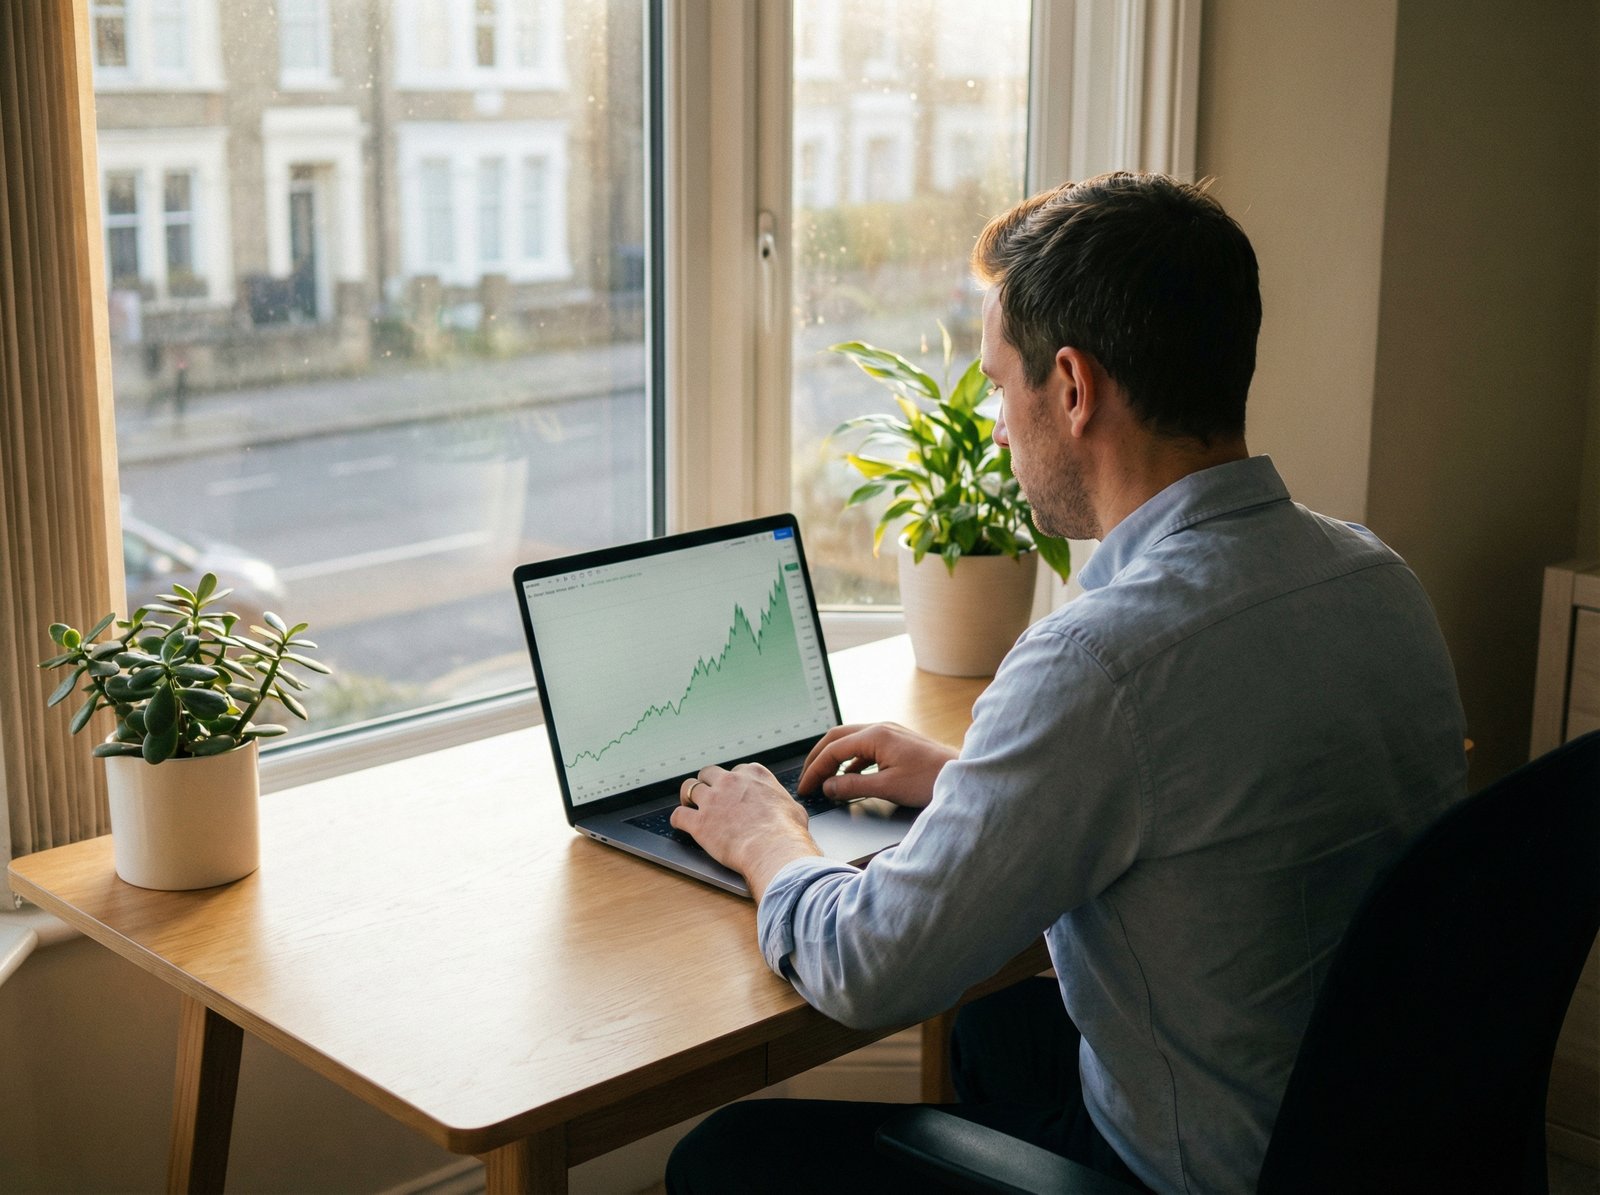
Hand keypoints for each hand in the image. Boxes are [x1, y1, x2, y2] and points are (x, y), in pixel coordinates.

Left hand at [671, 764, 822, 901]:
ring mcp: (712, 800)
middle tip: (709, 796)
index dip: (734, 783)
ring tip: (690, 805)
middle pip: (709, 772)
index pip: (737, 770)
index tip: (734, 792)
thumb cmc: (787, 832)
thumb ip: (783, 803)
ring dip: (688, 796)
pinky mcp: (699, 822)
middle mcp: (730, 782)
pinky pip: (678, 815)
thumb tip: (787, 809)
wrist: (773, 849)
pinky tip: (680, 824)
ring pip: (689, 787)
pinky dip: (678, 819)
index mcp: (754, 775)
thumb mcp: (793, 808)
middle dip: (708, 783)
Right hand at [797, 722, 956, 809]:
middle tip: (807, 778)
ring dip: (833, 758)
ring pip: (850, 740)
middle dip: (818, 758)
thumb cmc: (930, 780)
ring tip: (823, 778)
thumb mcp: (887, 787)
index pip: (833, 749)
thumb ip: (853, 786)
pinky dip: (850, 761)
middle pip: (837, 738)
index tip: (806, 786)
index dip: (815, 769)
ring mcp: (889, 733)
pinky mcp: (896, 742)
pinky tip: (848, 776)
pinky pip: (864, 747)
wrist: (962, 776)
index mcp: (876, 735)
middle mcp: (881, 728)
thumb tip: (828, 786)